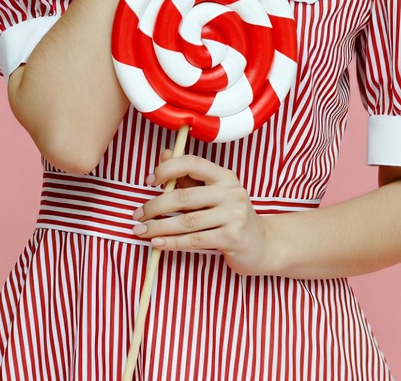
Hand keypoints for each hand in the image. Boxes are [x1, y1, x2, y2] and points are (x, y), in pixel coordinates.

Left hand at [131, 151, 272, 275]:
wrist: (263, 245)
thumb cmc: (232, 216)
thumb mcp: (214, 193)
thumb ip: (189, 176)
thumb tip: (164, 154)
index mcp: (225, 176)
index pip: (192, 163)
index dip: (168, 168)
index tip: (150, 181)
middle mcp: (231, 192)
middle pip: (183, 196)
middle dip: (154, 206)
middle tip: (137, 214)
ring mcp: (233, 215)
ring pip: (186, 222)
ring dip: (158, 228)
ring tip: (141, 231)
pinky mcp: (232, 238)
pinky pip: (194, 240)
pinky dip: (172, 243)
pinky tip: (157, 244)